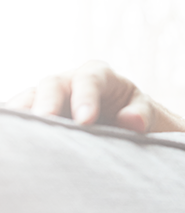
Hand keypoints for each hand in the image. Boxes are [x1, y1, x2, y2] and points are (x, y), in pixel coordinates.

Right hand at [5, 61, 184, 133]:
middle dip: (48, 103)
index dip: (86, 98)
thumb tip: (131, 122)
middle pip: (52, 86)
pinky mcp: (37, 111)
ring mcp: (49, 96)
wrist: (122, 122)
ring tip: (18, 131)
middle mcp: (69, 81)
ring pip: (30, 98)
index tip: (85, 121)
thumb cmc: (133, 115)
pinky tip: (12, 136)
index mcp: (99, 75)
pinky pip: (21, 114)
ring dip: (23, 113)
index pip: (89, 81)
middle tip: (45, 122)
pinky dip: (16, 123)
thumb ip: (141, 114)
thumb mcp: (144, 112)